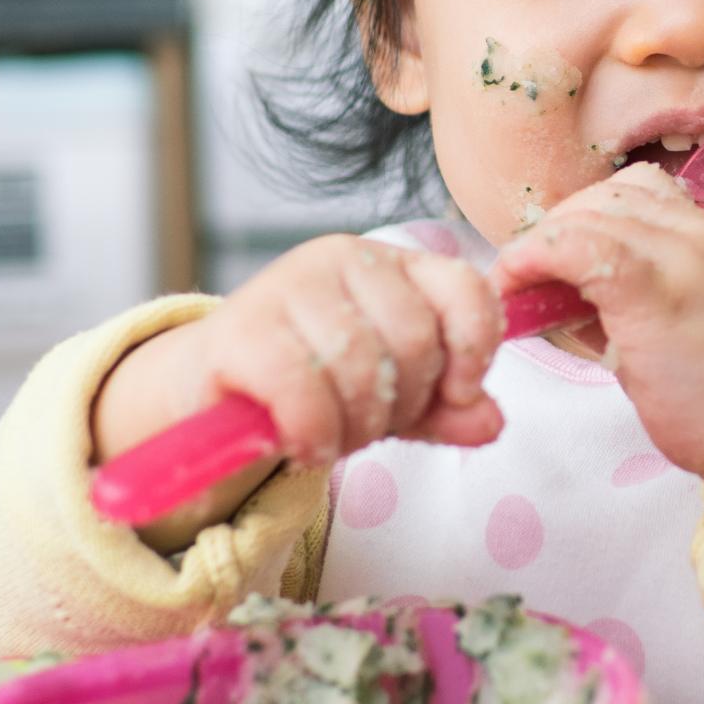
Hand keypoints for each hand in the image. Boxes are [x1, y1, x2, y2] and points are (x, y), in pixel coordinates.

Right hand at [96, 236, 503, 545]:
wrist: (213, 393)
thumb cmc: (315, 386)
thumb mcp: (395, 400)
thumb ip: (448, 409)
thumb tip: (490, 421)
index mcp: (392, 264)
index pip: (466, 289)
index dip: (475, 350)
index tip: (459, 394)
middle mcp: (343, 257)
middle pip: (415, 340)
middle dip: (402, 405)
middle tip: (368, 426)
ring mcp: (288, 285)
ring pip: (360, 366)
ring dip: (355, 426)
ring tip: (333, 437)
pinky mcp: (242, 327)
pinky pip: (302, 389)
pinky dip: (313, 433)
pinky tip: (304, 446)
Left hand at [492, 165, 703, 538]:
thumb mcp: (672, 324)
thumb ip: (621, 294)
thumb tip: (551, 288)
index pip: (631, 194)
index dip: (581, 220)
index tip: (554, 265)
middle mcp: (699, 234)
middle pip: (605, 197)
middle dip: (556, 230)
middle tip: (528, 280)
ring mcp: (681, 257)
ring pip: (588, 216)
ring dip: (541, 246)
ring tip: (523, 291)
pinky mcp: (653, 292)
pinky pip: (578, 248)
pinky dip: (536, 258)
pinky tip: (518, 286)